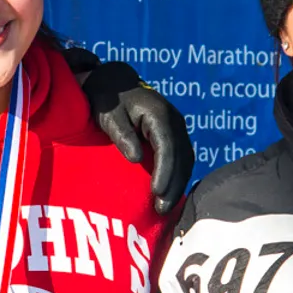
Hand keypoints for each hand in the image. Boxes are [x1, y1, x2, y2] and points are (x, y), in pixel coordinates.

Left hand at [82, 61, 194, 213]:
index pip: (168, 146)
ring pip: (186, 160)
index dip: (164, 171)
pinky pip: (182, 159)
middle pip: (182, 157)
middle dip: (174, 185)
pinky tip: (167, 194)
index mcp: (159, 113)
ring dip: (178, 185)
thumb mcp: (108, 114)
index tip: (156, 192)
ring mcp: (177, 128)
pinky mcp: (174, 136)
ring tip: (164, 208)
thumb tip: (136, 158)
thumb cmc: (107, 99)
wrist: (114, 83)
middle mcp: (174, 120)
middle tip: (161, 209)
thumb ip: (121, 134)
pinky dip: (177, 178)